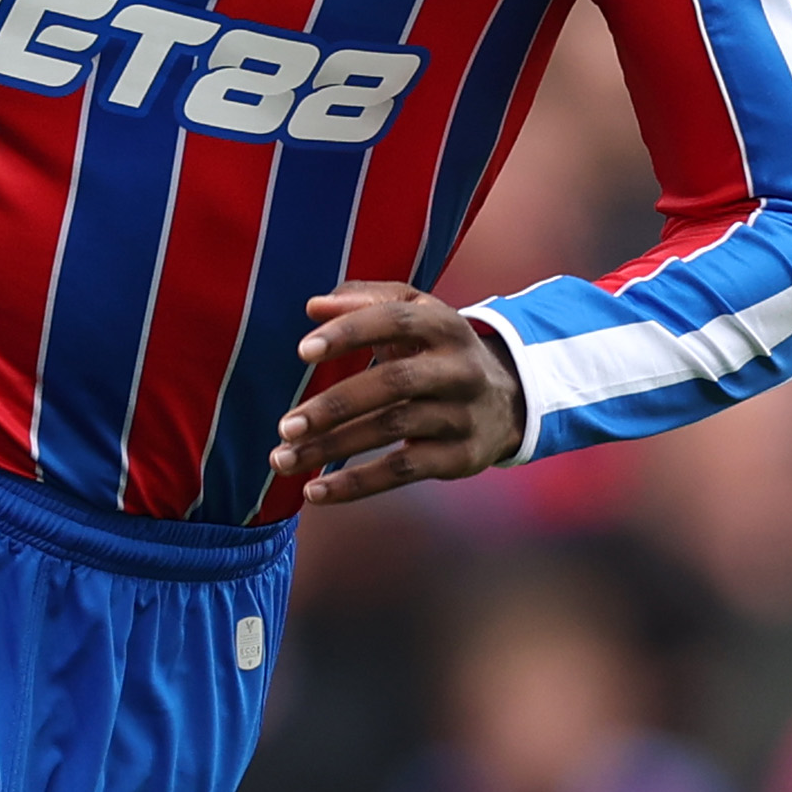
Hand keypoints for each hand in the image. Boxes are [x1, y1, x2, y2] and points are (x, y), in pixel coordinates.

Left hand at [269, 282, 522, 504]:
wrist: (507, 401)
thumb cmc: (438, 352)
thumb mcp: (415, 315)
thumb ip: (364, 301)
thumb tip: (312, 307)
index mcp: (444, 325)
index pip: (395, 320)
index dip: (350, 332)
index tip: (303, 351)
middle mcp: (459, 368)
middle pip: (394, 382)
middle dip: (335, 406)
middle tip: (285, 426)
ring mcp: (462, 414)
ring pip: (392, 429)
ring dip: (333, 447)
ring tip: (284, 459)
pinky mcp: (461, 456)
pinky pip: (403, 471)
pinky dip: (356, 483)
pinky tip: (316, 490)